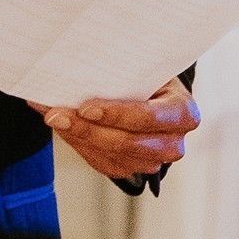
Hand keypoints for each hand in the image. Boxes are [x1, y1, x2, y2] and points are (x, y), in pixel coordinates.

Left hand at [37, 79, 197, 183]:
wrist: (152, 93)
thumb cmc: (148, 76)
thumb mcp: (143, 69)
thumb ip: (119, 70)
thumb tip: (71, 69)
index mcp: (183, 112)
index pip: (148, 117)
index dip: (116, 114)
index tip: (84, 107)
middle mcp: (175, 142)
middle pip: (128, 143)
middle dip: (88, 129)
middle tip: (55, 114)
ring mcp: (156, 160)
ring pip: (113, 158)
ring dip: (79, 138)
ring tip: (54, 118)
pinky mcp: (136, 169)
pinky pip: (105, 164)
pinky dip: (82, 147)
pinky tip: (65, 129)